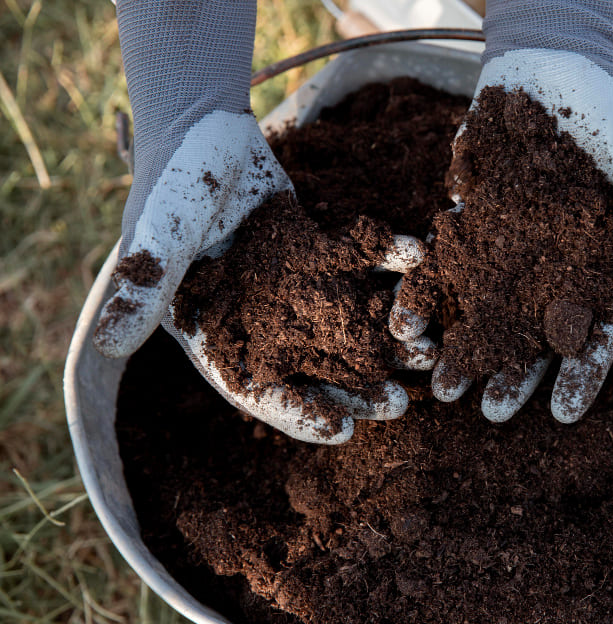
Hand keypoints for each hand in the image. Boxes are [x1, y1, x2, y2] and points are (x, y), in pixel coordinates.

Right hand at [94, 0, 425, 443]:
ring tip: (428, 352)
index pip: (257, 390)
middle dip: (357, 389)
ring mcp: (295, 287)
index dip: (298, 414)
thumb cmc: (172, 184)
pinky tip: (422, 264)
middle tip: (400, 404)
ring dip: (386, 338)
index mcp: (218, 332)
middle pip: (313, 369)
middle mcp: (262, 319)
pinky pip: (362, 265)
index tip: (342, 431)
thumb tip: (107, 345)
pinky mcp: (321, 250)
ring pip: (346, 324)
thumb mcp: (158, 237)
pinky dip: (391, 264)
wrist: (202, 125)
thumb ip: (144, 287)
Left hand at [390, 1, 612, 423]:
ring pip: (487, 310)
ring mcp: (510, 246)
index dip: (581, 373)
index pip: (595, 331)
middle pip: (534, 334)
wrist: (551, 68)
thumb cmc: (609, 114)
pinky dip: (429, 293)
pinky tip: (408, 325)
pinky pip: (447, 266)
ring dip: (468, 348)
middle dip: (514, 374)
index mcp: (599, 264)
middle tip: (488, 412)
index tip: (563, 415)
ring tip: (443, 386)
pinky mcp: (470, 222)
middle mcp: (554, 266)